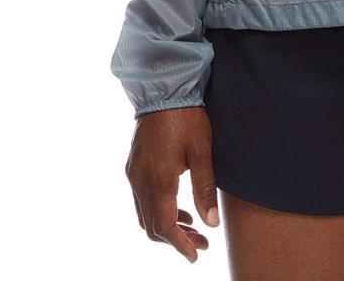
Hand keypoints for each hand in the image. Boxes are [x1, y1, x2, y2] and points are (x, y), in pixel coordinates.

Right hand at [125, 106, 219, 261]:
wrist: (162, 87)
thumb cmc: (186, 116)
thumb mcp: (202, 150)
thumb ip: (205, 188)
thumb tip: (211, 222)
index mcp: (160, 180)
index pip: (165, 227)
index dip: (181, 245)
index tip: (197, 254)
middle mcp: (141, 181)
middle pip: (152, 226)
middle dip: (176, 240)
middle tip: (200, 243)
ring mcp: (133, 173)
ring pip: (144, 215)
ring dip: (166, 226)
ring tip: (191, 225)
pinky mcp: (132, 165)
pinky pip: (141, 199)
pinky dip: (157, 210)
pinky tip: (177, 205)